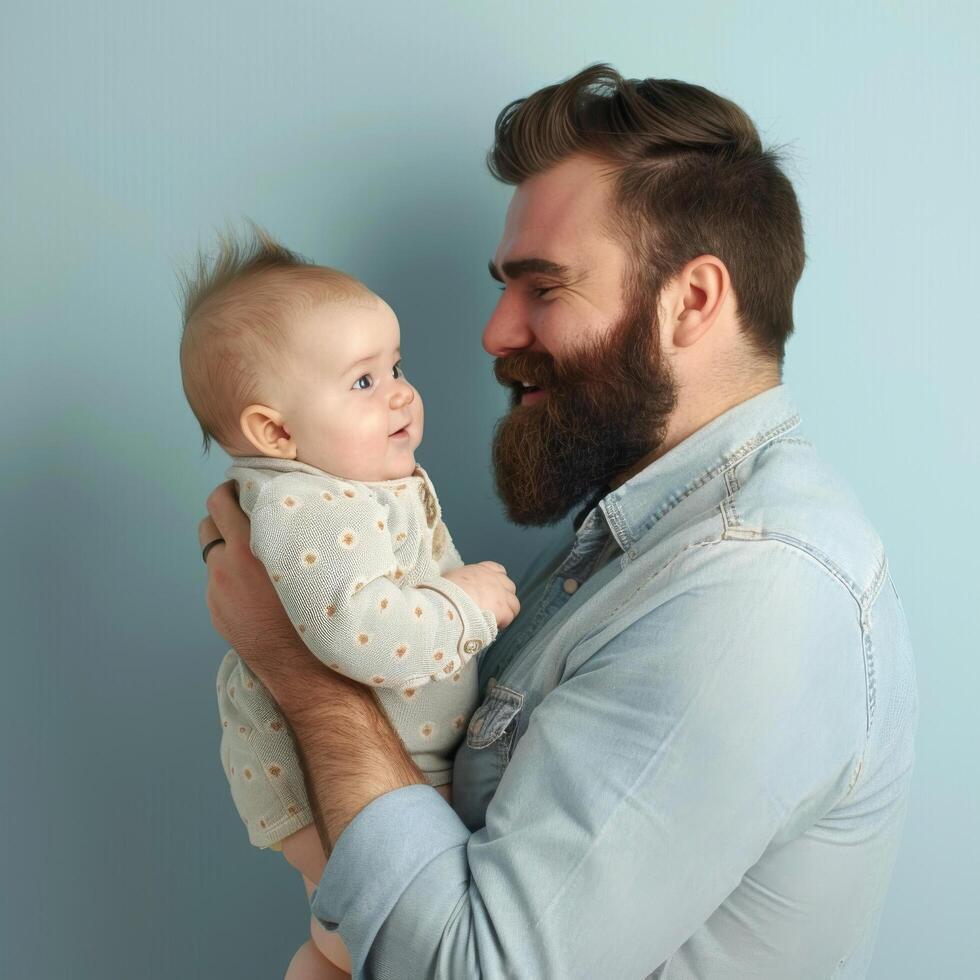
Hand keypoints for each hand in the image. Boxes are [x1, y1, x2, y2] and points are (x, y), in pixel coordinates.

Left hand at [198, 481, 353, 699]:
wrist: (306, 666)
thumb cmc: (321, 607)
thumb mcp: (312, 560)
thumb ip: (290, 531)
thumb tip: (286, 508)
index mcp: (249, 548)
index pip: (220, 502)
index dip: (229, 490)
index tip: (243, 488)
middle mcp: (226, 567)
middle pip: (207, 524)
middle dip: (222, 516)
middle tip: (243, 514)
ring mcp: (217, 593)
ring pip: (213, 556)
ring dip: (227, 548)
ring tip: (253, 554)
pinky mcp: (216, 613)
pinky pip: (219, 584)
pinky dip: (232, 578)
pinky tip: (256, 588)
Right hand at [442, 561, 519, 629]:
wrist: (447, 603)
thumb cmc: (443, 592)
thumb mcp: (451, 579)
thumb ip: (462, 581)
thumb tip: (458, 589)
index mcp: (480, 570)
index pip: (498, 570)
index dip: (496, 582)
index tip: (490, 592)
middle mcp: (494, 579)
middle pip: (509, 587)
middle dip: (503, 598)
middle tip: (492, 609)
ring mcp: (501, 594)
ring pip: (514, 604)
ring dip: (506, 612)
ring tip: (494, 621)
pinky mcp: (504, 609)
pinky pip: (509, 617)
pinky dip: (503, 623)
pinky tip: (492, 627)